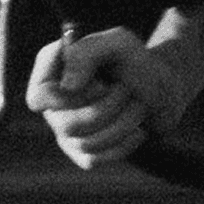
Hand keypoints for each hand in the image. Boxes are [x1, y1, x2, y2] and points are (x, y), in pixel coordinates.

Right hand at [29, 26, 175, 169]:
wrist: (165, 92)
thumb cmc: (139, 63)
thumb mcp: (119, 44)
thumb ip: (88, 53)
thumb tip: (67, 86)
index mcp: (53, 69)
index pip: (38, 96)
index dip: (64, 99)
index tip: (98, 86)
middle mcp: (54, 101)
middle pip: (67, 125)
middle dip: (108, 108)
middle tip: (127, 90)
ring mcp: (65, 128)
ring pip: (84, 143)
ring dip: (123, 123)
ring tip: (138, 106)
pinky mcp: (82, 152)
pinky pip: (94, 159)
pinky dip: (124, 143)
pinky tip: (137, 128)